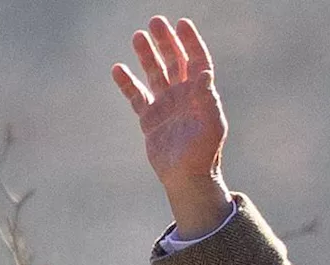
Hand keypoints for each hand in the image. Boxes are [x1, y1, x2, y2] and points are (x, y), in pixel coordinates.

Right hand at [113, 17, 232, 238]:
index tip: (182, 23)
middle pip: (174, 62)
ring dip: (147, 56)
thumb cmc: (204, 154)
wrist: (187, 178)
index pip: (197, 61)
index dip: (191, 42)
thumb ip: (207, 98)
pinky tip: (118, 68)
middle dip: (166, 42)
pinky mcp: (150, 120)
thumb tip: (204, 73)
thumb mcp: (210, 126)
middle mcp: (183, 97)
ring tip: (138, 36)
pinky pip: (136, 96)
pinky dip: (127, 83)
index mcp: (201, 95)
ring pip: (154, 74)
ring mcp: (165, 107)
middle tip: (155, 22)